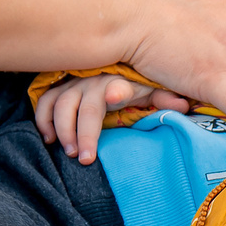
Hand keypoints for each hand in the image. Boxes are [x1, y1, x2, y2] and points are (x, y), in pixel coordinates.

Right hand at [33, 74, 189, 163]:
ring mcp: (74, 85)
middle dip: (82, 133)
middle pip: (85, 107)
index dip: (116, 92)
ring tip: (69, 152)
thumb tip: (183, 104)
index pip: (118, 88)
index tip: (113, 98)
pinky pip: (45, 102)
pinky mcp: (60, 90)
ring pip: (60, 104)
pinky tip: (48, 139)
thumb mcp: (152, 91)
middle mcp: (94, 82)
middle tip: (85, 158)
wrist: (117, 67)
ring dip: (62, 129)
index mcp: (119, 82)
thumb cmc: (136, 85)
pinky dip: (43, 119)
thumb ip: (165, 98)